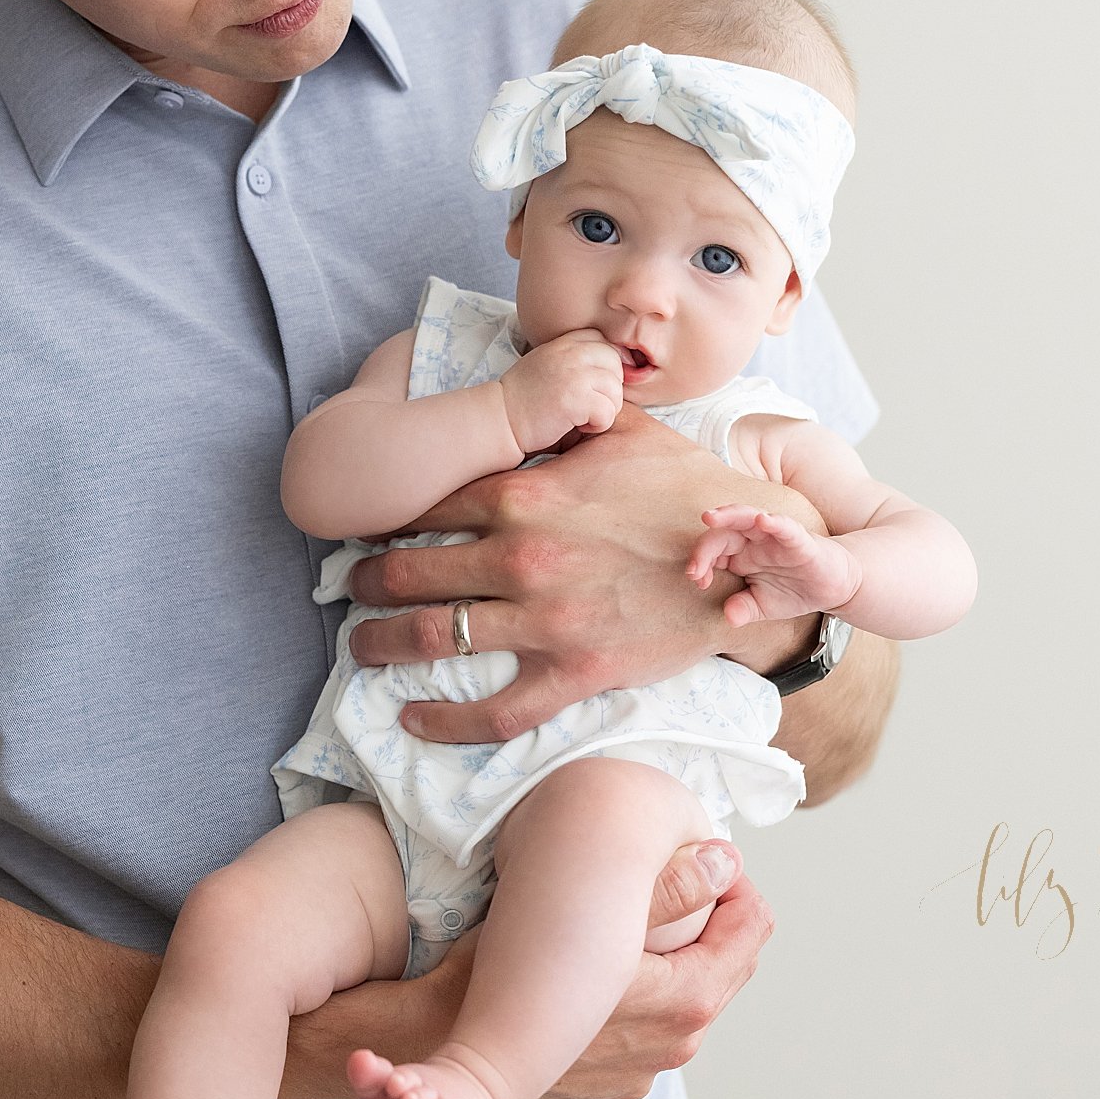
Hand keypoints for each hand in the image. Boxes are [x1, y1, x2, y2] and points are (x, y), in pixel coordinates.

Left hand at [346, 405, 828, 741]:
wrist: (752, 557)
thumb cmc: (689, 489)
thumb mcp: (625, 431)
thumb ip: (568, 411)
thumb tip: (542, 380)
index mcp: (526, 494)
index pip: (428, 504)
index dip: (387, 517)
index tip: (364, 526)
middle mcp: (522, 557)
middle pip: (413, 571)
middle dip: (368, 580)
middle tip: (348, 586)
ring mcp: (545, 619)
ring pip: (434, 637)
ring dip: (382, 643)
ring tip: (359, 645)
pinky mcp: (574, 671)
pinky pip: (494, 707)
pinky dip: (443, 718)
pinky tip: (410, 717)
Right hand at [411, 837, 775, 1098]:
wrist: (440, 1052)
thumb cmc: (503, 976)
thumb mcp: (591, 915)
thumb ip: (670, 887)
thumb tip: (727, 861)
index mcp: (683, 1005)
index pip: (749, 935)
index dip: (738, 887)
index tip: (713, 859)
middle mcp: (671, 1050)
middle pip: (720, 972)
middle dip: (712, 924)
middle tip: (682, 878)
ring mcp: (639, 1076)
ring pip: (679, 1006)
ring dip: (672, 966)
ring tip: (637, 925)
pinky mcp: (607, 1089)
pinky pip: (640, 1037)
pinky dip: (635, 1003)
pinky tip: (599, 976)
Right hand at [497, 331, 622, 452]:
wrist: (500, 419)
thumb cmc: (524, 398)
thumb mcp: (547, 363)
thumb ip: (574, 357)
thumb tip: (615, 362)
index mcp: (564, 342)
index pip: (604, 343)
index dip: (605, 366)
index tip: (593, 386)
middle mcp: (571, 353)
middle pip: (615, 364)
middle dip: (608, 389)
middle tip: (588, 404)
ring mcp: (574, 375)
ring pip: (616, 390)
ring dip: (604, 409)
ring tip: (581, 416)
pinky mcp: (576, 400)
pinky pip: (608, 412)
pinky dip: (598, 425)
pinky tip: (578, 426)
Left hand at [687, 505, 862, 626]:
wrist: (834, 587)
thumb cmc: (795, 590)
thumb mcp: (764, 606)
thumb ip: (744, 610)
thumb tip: (729, 617)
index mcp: (741, 554)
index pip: (712, 550)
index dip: (700, 562)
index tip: (698, 581)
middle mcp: (754, 541)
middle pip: (724, 531)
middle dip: (705, 545)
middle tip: (693, 565)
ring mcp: (775, 537)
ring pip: (748, 518)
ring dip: (729, 516)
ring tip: (710, 518)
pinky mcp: (800, 539)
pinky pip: (785, 527)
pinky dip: (774, 522)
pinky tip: (762, 520)